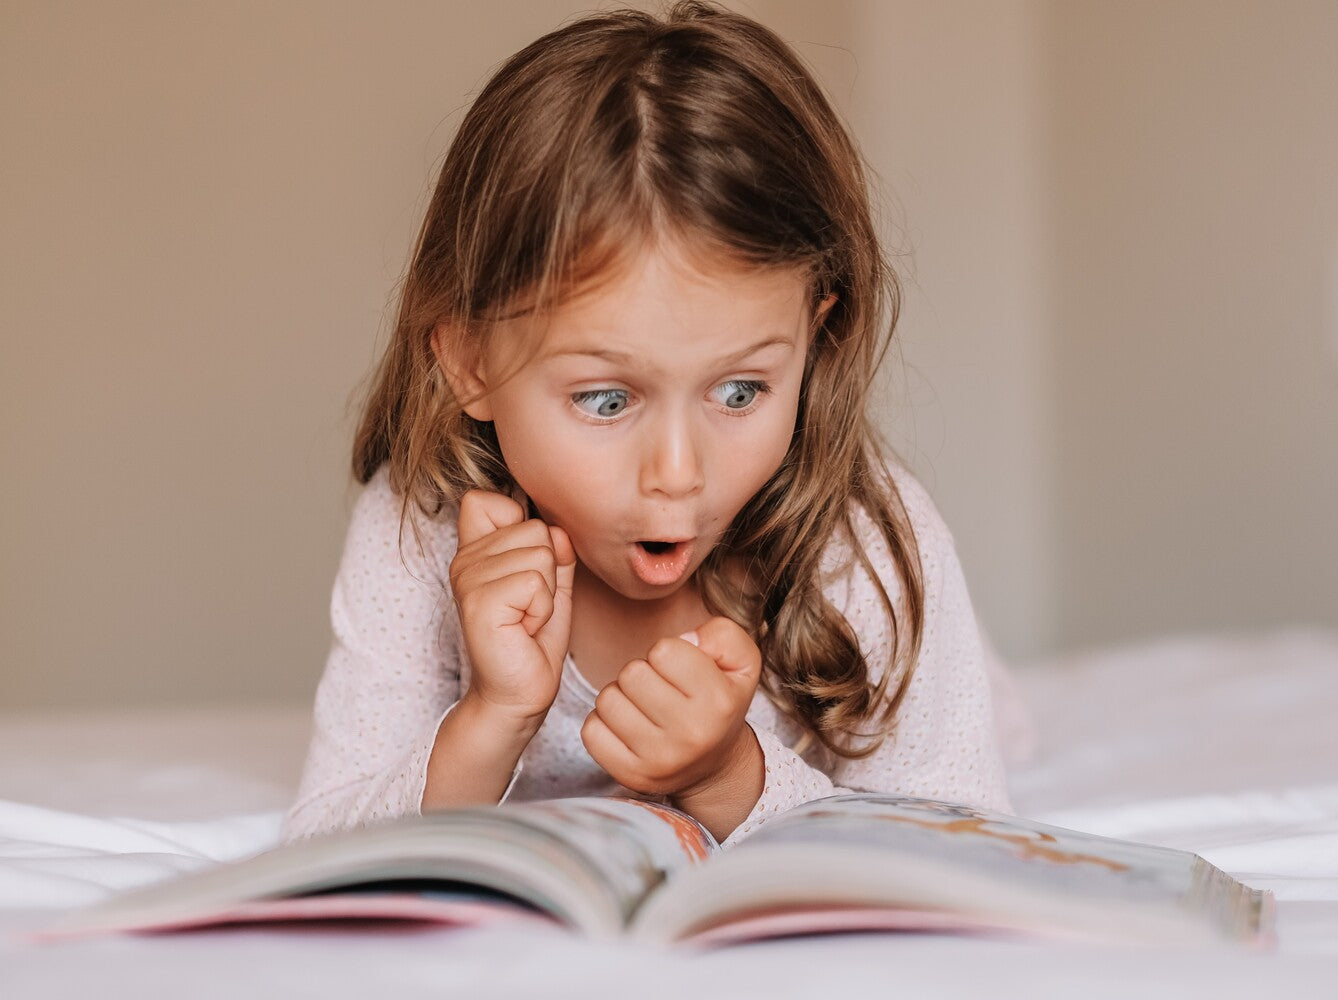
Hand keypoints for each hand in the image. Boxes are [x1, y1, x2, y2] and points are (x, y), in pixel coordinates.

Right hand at [450, 489, 575, 724]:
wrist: (520, 693)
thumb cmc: (533, 640)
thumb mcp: (550, 585)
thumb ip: (554, 551)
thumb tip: (557, 530)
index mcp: (475, 551)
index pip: (483, 500)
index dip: (519, 525)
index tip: (524, 569)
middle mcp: (464, 560)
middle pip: (534, 528)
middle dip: (547, 571)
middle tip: (528, 607)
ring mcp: (467, 580)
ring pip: (540, 554)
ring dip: (546, 593)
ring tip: (526, 619)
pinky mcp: (479, 603)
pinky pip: (535, 582)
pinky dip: (543, 609)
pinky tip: (524, 629)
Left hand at [580, 616, 762, 799]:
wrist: (716, 766)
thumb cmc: (720, 703)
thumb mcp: (741, 663)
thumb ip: (723, 635)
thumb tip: (687, 639)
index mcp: (718, 703)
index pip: (663, 651)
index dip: (667, 653)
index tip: (678, 670)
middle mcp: (691, 735)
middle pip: (631, 674)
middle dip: (642, 672)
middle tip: (658, 688)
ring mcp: (659, 760)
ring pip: (607, 700)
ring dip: (620, 696)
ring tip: (643, 706)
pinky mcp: (632, 775)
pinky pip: (591, 731)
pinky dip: (603, 722)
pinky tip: (627, 726)